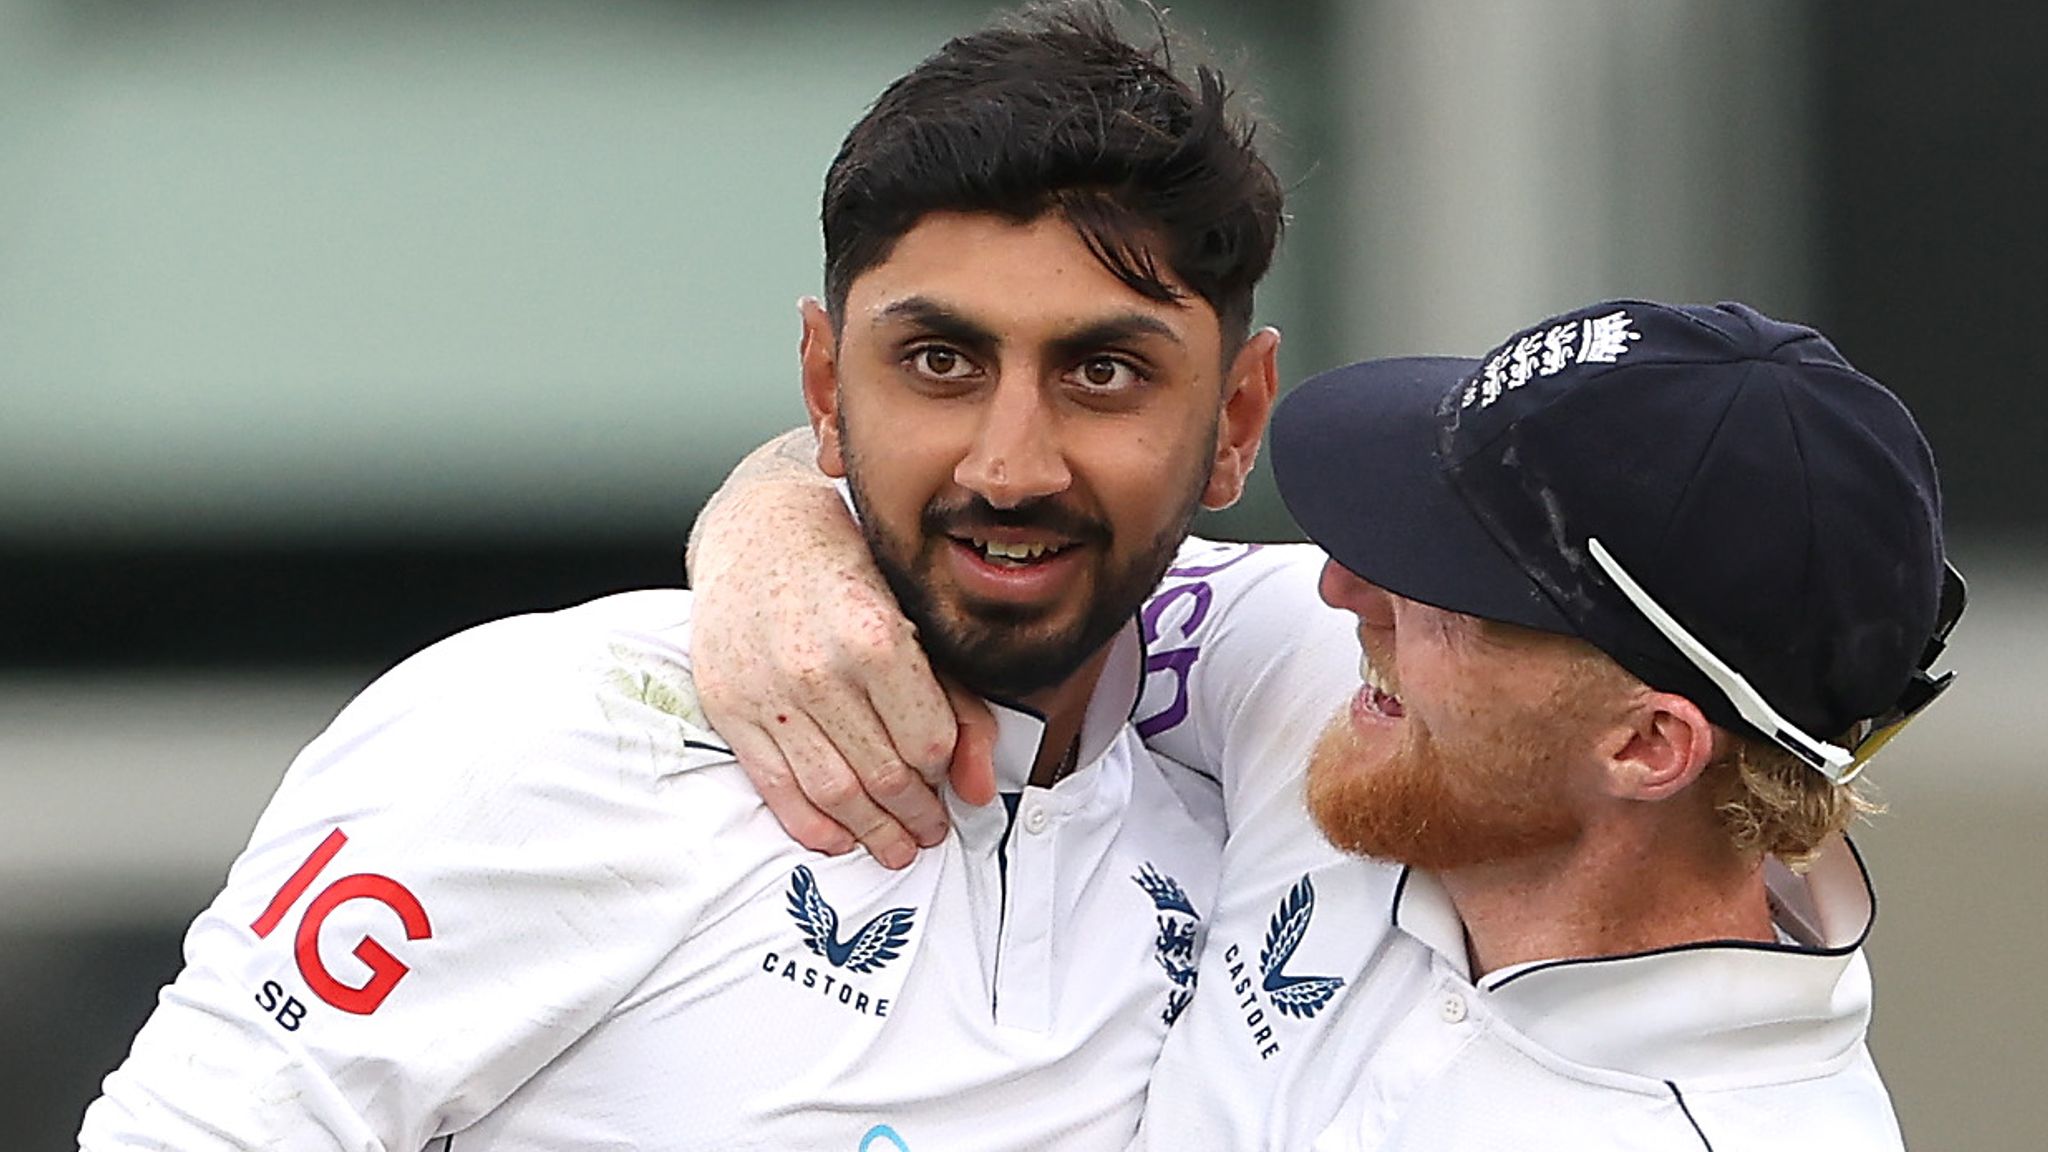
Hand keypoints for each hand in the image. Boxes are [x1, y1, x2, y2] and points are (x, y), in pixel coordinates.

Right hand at [688, 439, 995, 866]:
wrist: (759, 532)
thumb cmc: (849, 569)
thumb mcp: (918, 618)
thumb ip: (960, 704)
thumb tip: (979, 790)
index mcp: (875, 637)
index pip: (927, 743)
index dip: (944, 774)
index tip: (949, 785)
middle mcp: (818, 668)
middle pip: (883, 775)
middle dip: (915, 816)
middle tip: (930, 833)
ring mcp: (767, 691)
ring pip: (832, 793)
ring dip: (870, 833)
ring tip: (894, 846)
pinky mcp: (730, 707)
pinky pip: (776, 788)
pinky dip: (811, 825)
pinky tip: (839, 837)